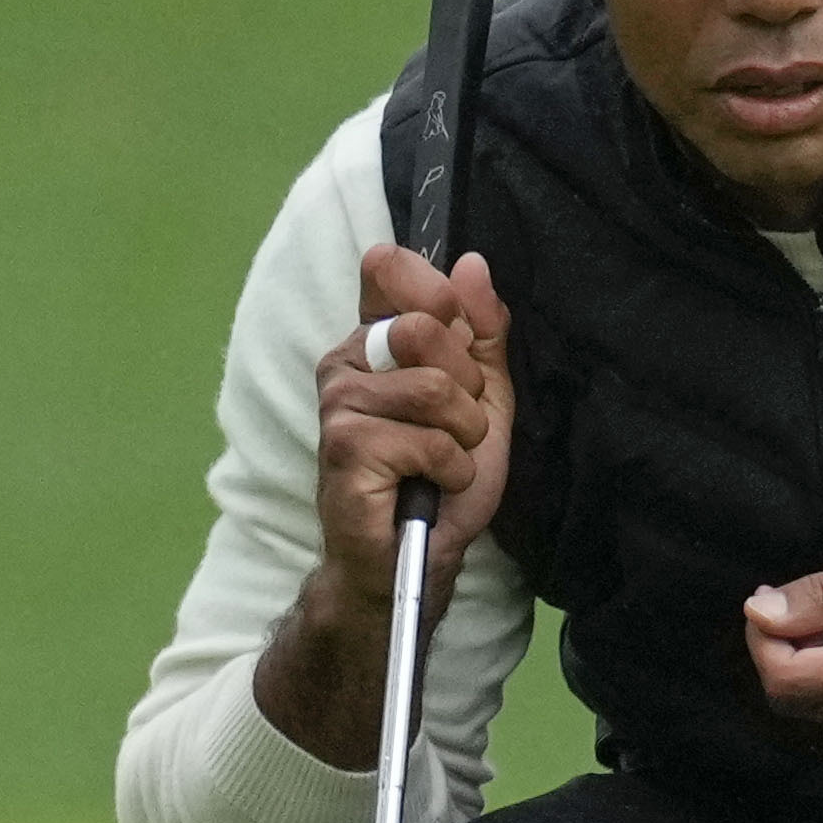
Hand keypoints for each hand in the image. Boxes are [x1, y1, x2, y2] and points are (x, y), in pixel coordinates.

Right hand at [253, 246, 512, 769]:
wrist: (417, 558)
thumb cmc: (442, 480)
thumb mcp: (484, 397)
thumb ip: (482, 330)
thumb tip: (473, 263)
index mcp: (374, 339)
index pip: (391, 266)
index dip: (441, 298)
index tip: (459, 351)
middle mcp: (345, 361)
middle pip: (426, 327)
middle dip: (467, 386)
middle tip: (458, 428)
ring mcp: (338, 404)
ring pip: (433, 388)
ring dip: (463, 436)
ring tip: (446, 464)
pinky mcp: (344, 449)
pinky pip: (427, 440)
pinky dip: (450, 470)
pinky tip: (432, 489)